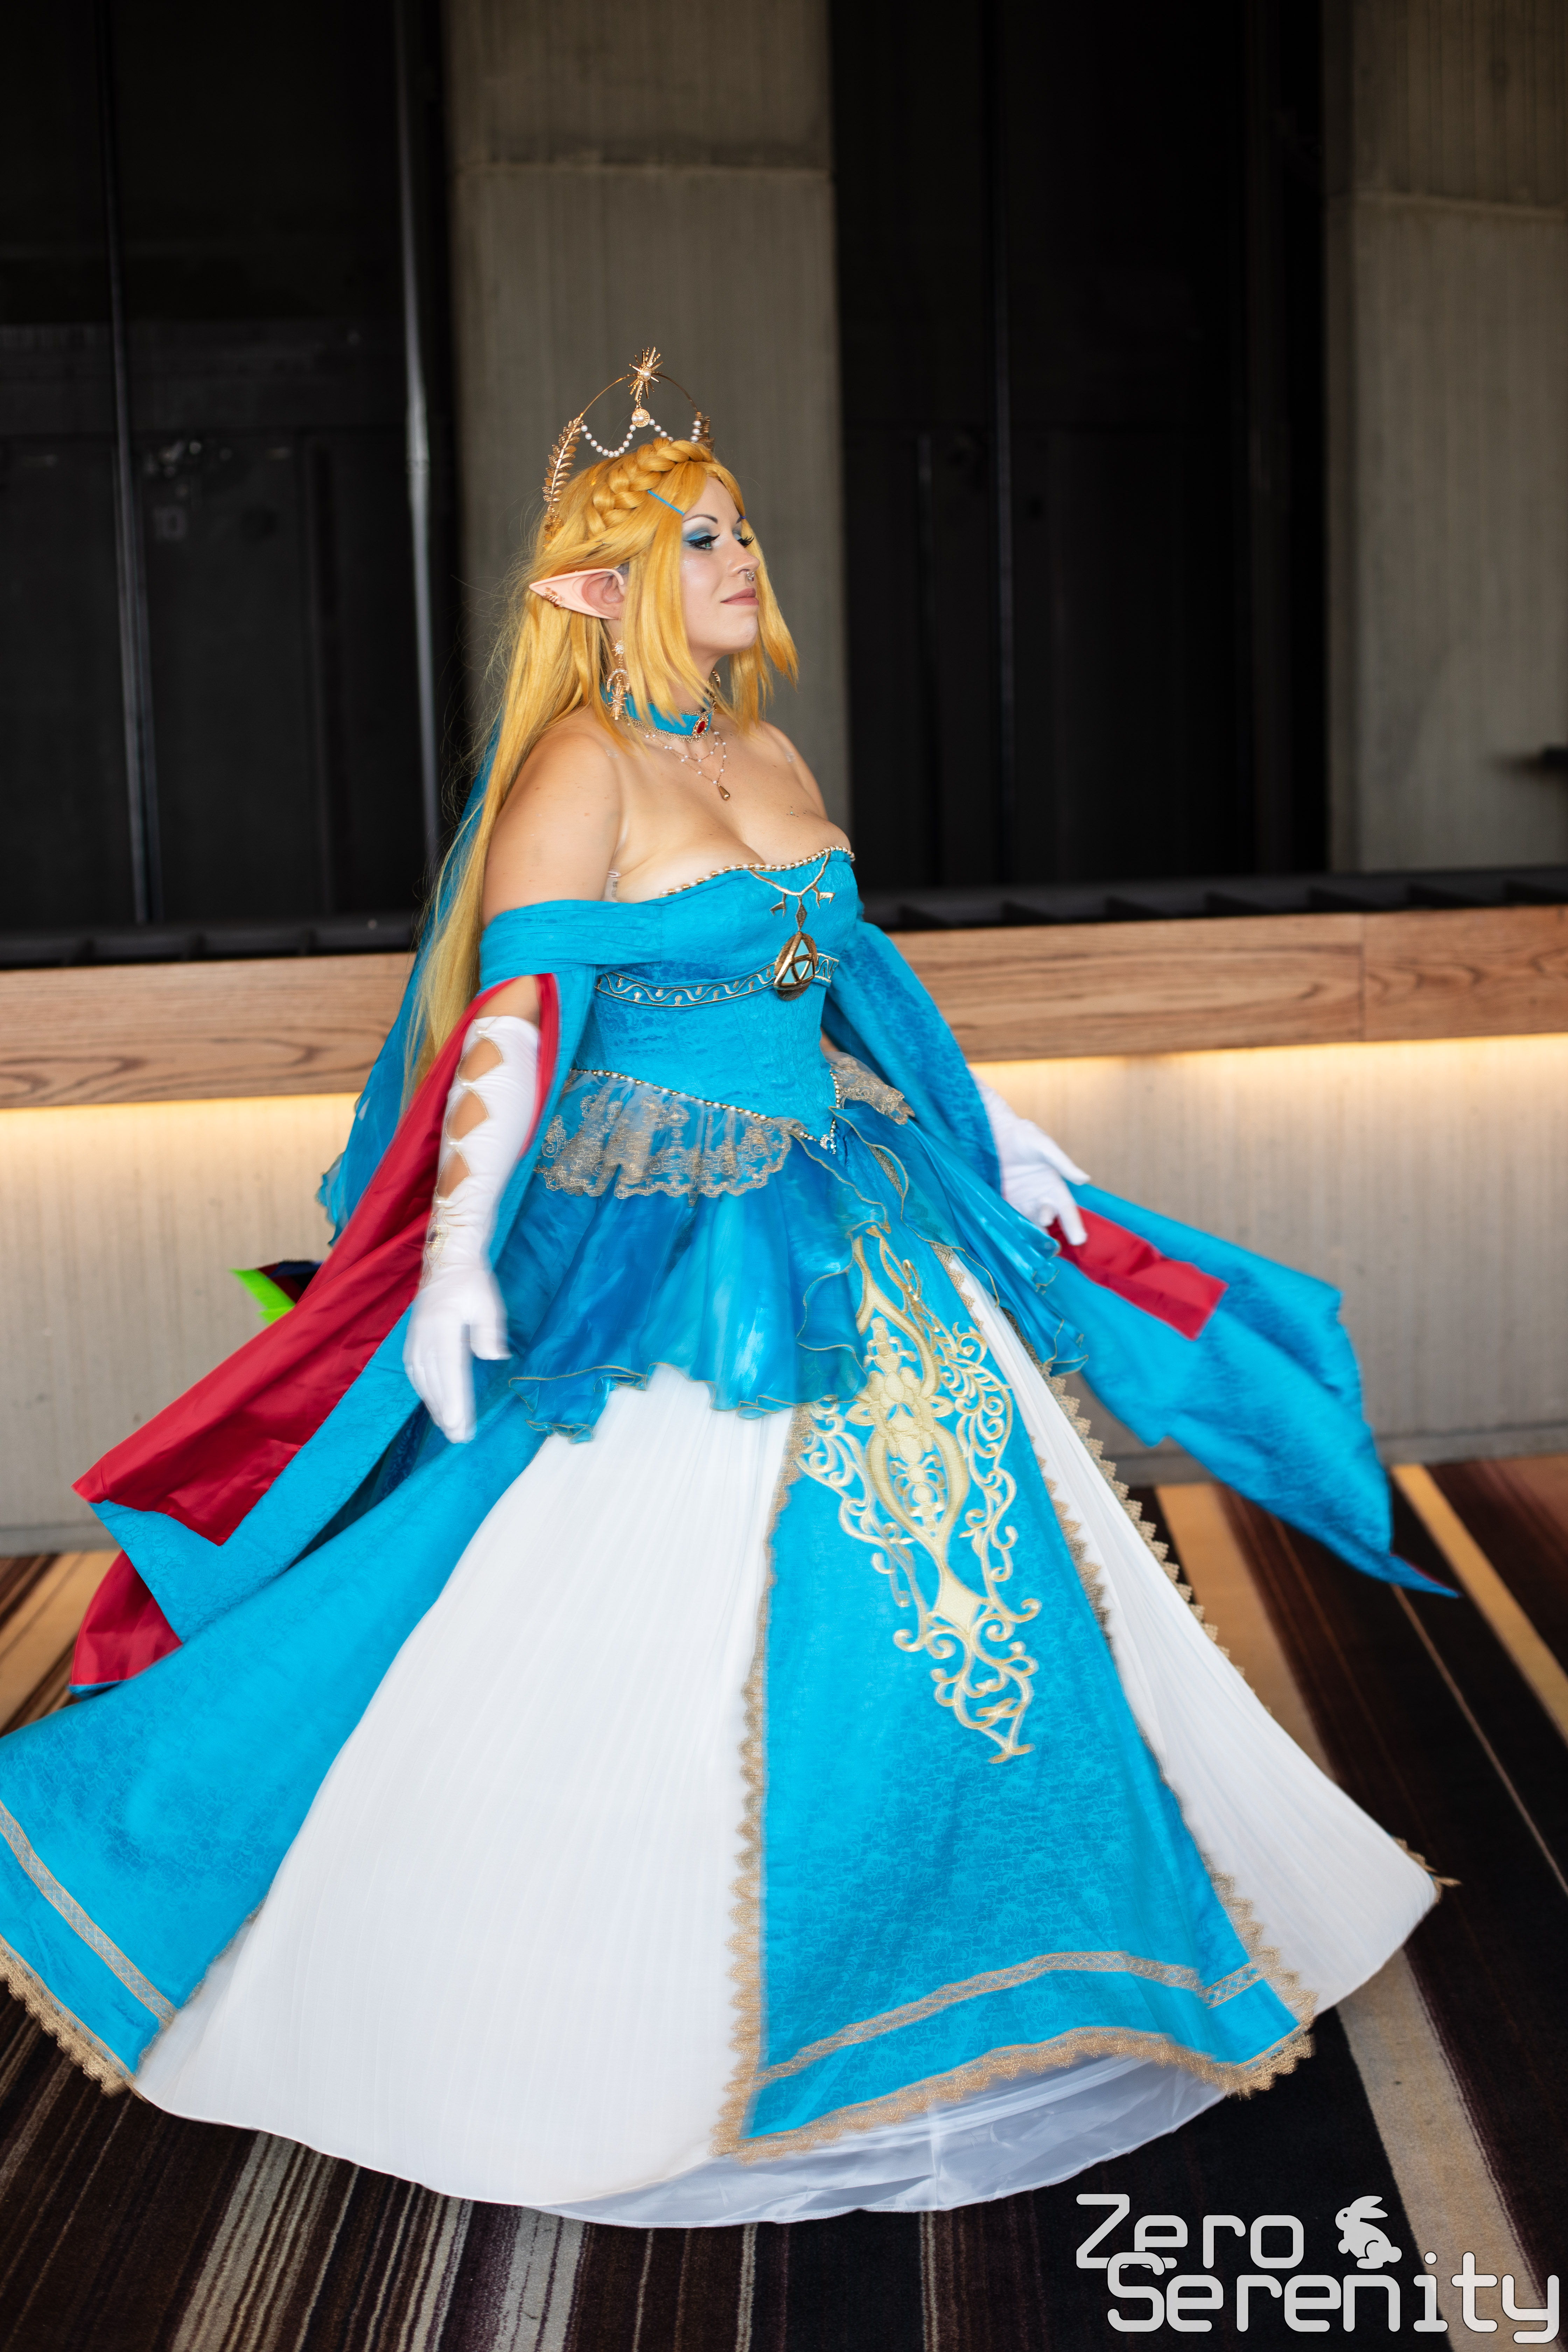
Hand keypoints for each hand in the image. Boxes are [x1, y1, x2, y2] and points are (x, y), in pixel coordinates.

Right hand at [404, 1258, 509, 1444]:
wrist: (446, 1260)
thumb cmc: (471, 1281)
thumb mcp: (486, 1301)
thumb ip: (488, 1331)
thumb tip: (494, 1358)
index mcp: (442, 1324)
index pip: (448, 1367)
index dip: (452, 1396)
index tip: (458, 1420)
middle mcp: (424, 1335)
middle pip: (434, 1380)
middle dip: (446, 1411)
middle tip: (460, 1436)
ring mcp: (415, 1339)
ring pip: (423, 1380)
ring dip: (435, 1406)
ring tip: (450, 1429)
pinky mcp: (413, 1341)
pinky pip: (416, 1373)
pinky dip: (426, 1393)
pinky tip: (435, 1406)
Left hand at [975, 1078, 1090, 1245]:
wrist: (995, 1130)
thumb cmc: (1024, 1135)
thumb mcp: (1045, 1147)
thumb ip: (1063, 1164)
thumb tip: (1085, 1179)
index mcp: (1054, 1186)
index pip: (1067, 1210)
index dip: (1074, 1225)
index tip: (1080, 1240)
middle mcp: (1039, 1197)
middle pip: (1048, 1221)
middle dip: (1048, 1235)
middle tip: (1048, 1248)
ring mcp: (1020, 1201)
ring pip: (1028, 1224)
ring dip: (1030, 1236)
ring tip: (1030, 1250)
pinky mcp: (1002, 1200)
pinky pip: (1008, 1218)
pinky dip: (1010, 1229)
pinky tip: (1010, 1239)